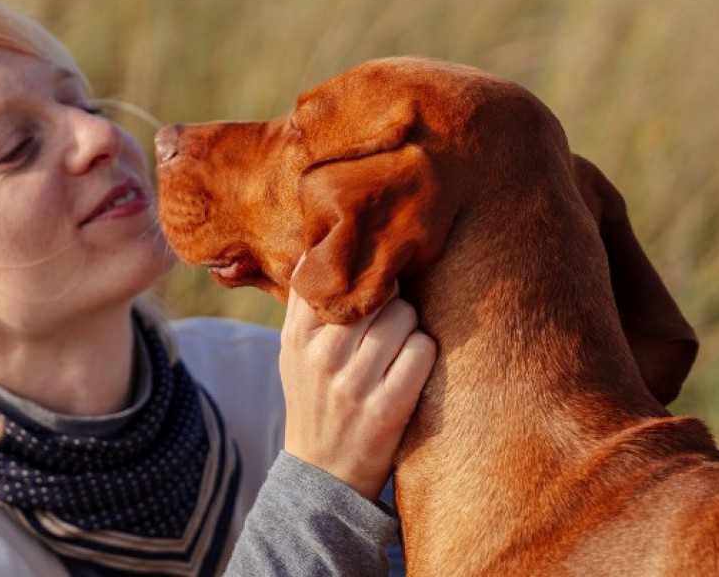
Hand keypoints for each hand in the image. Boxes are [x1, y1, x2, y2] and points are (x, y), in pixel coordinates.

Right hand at [279, 277, 435, 500]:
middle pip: (379, 292)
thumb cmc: (315, 399)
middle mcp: (322, 357)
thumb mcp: (294, 352)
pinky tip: (411, 368)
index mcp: (297, 336)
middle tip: (388, 320)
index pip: (333, 275)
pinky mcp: (387, 410)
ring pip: (404, 317)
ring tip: (397, 346)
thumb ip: (306, 302)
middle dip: (392, 300)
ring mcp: (353, 385)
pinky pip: (422, 350)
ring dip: (410, 327)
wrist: (323, 475)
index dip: (361, 270)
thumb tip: (323, 243)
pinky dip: (423, 353)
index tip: (370, 273)